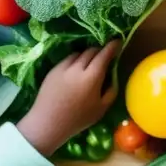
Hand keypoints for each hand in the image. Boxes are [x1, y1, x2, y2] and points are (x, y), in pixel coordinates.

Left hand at [17, 42, 120, 156]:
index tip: (118, 42)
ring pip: (78, 53)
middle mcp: (77, 68)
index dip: (112, 46)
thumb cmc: (77, 119)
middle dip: (100, 50)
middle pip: (91, 51)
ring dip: (87, 55)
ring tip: (89, 63)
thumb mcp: (101, 109)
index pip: (104, 54)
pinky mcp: (53, 70)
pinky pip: (67, 60)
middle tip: (105, 56)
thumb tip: (114, 77)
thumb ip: (111, 91)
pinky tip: (75, 70)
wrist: (47, 124)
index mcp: (92, 77)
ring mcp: (63, 67)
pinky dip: (75, 60)